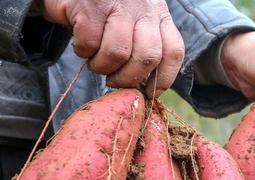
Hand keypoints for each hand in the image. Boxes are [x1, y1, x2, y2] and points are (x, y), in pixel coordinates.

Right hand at [40, 0, 184, 97]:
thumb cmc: (108, 8)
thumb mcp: (136, 21)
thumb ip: (145, 46)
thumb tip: (145, 87)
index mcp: (160, 15)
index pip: (173, 52)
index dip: (163, 79)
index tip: (149, 94)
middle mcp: (144, 8)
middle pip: (148, 57)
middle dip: (128, 78)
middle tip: (113, 81)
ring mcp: (119, 5)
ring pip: (118, 53)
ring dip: (103, 66)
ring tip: (95, 61)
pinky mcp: (91, 5)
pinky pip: (90, 42)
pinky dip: (83, 51)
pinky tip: (82, 44)